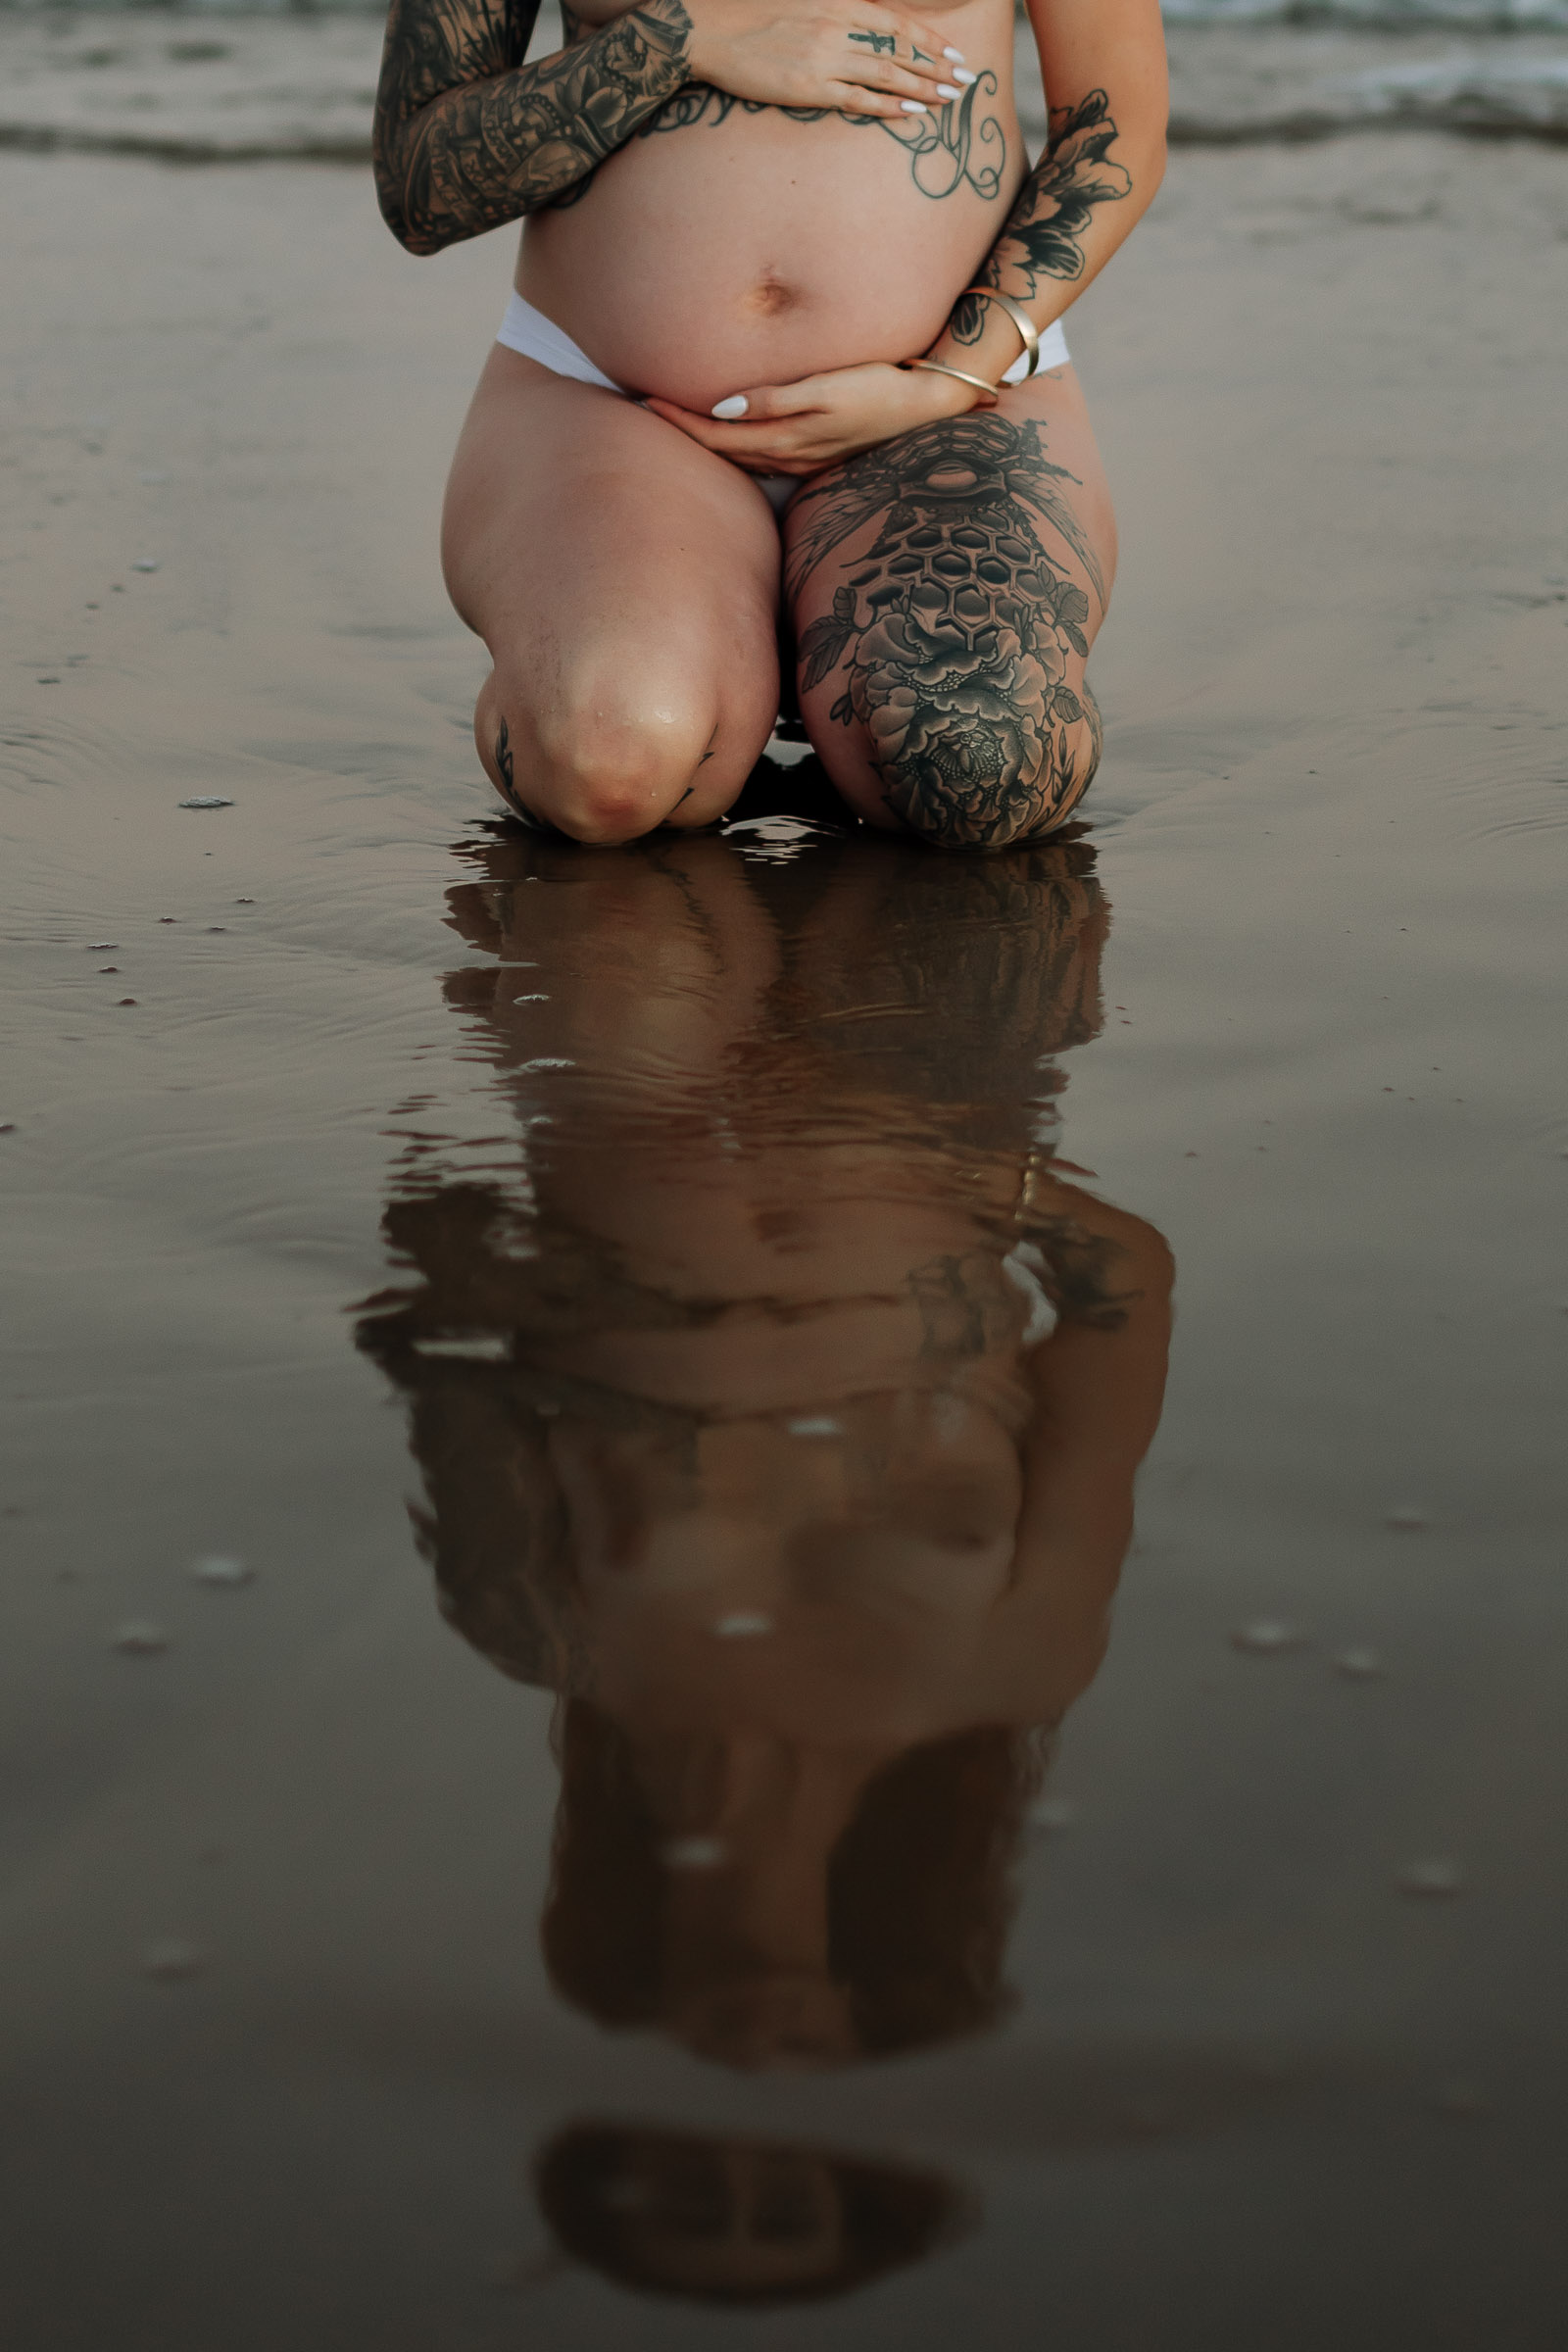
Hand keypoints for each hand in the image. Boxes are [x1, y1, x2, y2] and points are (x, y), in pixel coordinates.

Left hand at [644, 357, 987, 475]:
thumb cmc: (879, 389)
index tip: (644, 401)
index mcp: (784, 439)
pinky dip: (733, 447)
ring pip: (738, 457)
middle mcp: (787, 457)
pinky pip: (759, 457)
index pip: (714, 434)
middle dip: (681, 433)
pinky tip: (725, 438)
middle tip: (643, 412)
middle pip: (720, 450)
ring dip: (706, 443)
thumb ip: (774, 399)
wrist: (928, 411)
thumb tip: (721, 409)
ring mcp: (801, 462)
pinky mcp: (814, 458)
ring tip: (674, 425)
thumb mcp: (828, 388)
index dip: (677, 421)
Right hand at [681, 0, 977, 120]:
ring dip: (923, 87)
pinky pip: (859, 99)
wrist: (708, 29)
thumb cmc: (748, 14)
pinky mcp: (809, 87)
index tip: (951, 53)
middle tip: (965, 81)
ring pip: (887, 74)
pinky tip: (912, 113)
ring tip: (949, 99)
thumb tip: (859, 27)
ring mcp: (824, 58)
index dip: (927, 39)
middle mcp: (837, 25)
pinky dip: (889, 106)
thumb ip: (833, 12)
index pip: (895, 23)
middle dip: (936, 66)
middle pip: (899, 49)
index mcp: (836, 1)